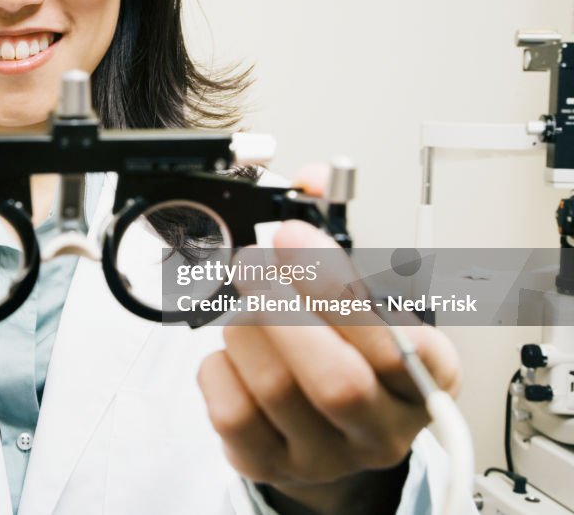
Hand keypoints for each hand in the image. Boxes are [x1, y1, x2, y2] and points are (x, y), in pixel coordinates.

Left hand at [197, 164, 460, 514]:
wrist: (328, 428)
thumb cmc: (349, 349)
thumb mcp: (365, 293)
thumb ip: (340, 231)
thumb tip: (314, 178)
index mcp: (423, 379)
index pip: (400, 345)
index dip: (338, 283)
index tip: (294, 232)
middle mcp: (381, 426)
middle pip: (336, 379)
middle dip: (283, 305)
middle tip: (252, 260)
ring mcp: (325, 453)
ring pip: (276, 390)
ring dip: (246, 327)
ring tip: (244, 302)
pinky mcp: (270, 463)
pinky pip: (232, 415)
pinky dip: (219, 368)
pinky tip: (230, 351)